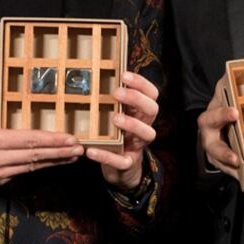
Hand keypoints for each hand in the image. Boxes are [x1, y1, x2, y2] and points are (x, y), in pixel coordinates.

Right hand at [0, 49, 83, 187]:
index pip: (28, 140)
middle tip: (80, 148)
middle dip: (59, 153)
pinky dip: (36, 167)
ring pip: (31, 167)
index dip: (51, 140)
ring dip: (53, 162)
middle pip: (34, 156)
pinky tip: (50, 161)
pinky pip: (21, 173)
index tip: (70, 138)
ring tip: (72, 156)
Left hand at [87, 71, 159, 191]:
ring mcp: (138, 145)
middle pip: (152, 109)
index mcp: (141, 112)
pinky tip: (91, 150)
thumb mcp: (117, 115)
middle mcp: (144, 126)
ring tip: (115, 118)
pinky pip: (122, 161)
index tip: (124, 75)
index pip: (151, 94)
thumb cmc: (116, 134)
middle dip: (136, 99)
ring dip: (132, 124)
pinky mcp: (128, 163)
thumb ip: (112, 101)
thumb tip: (94, 75)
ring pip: (147, 133)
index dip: (141, 83)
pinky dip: (107, 156)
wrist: (120, 168)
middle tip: (116, 93)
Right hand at [196, 78, 239, 177]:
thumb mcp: (224, 89)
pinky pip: (226, 170)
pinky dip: (235, 174)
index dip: (222, 114)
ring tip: (241, 173)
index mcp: (211, 116)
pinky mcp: (221, 160)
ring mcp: (214, 149)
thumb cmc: (224, 103)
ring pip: (218, 162)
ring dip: (230, 169)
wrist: (218, 118)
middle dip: (223, 152)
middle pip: (212, 145)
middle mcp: (209, 135)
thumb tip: (233, 70)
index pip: (213, 116)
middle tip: (235, 158)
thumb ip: (228, 82)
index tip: (234, 112)